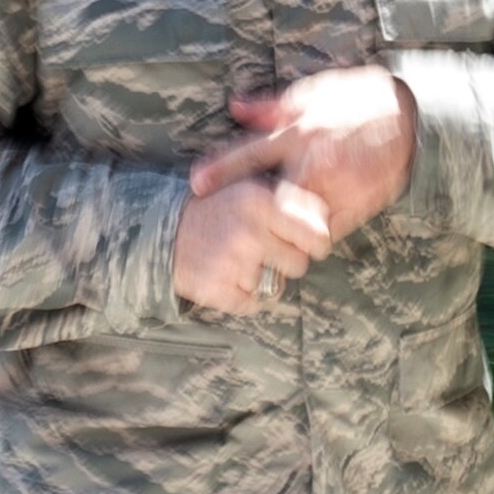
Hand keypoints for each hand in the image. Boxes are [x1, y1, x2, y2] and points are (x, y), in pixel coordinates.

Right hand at [172, 178, 331, 314]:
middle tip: (262, 249)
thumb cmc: (217, 210)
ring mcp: (232, 263)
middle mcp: (248, 232)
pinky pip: (253, 304)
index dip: (316, 243)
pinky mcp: (218, 289)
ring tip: (238, 259)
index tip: (308, 244)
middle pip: (299, 265)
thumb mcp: (249, 189)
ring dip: (261, 278)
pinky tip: (226, 275)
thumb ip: (289, 200)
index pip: (317, 235)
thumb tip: (330, 217)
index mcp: (260, 202)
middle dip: (285, 260)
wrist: (164, 232)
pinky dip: (243, 295)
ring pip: (276, 286)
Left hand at [190, 66, 417, 243]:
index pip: (251, 152)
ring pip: (300, 221)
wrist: (408, 118)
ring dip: (283, 230)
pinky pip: (329, 228)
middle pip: (273, 200)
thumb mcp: (310, 94)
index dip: (221, 169)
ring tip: (268, 234)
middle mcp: (316, 162)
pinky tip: (302, 232)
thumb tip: (234, 106)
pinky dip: (313, 232)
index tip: (196, 184)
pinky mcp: (360, 205)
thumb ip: (269, 106)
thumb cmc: (353, 101)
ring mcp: (340, 187)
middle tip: (236, 223)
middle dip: (253, 214)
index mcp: (299, 133)